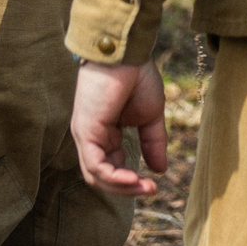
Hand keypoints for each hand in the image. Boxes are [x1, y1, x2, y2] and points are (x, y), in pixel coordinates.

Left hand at [72, 60, 166, 195]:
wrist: (128, 55)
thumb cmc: (137, 77)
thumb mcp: (151, 115)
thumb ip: (153, 142)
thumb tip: (161, 169)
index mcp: (106, 136)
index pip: (113, 168)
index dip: (132, 181)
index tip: (155, 185)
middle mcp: (92, 140)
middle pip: (102, 178)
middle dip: (127, 189)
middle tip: (151, 191)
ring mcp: (86, 137)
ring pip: (96, 176)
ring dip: (121, 187)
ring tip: (144, 188)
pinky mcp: (86, 133)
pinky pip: (95, 165)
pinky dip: (114, 176)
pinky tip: (134, 178)